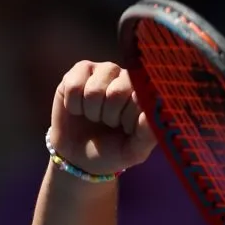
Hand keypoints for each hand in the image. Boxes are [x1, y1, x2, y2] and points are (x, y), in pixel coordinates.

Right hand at [50, 60, 155, 174]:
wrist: (80, 154)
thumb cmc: (113, 150)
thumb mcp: (134, 150)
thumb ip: (147, 135)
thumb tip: (150, 114)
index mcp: (147, 95)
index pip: (141, 99)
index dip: (129, 119)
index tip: (127, 129)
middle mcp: (129, 77)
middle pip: (117, 93)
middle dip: (110, 116)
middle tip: (110, 123)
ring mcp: (105, 71)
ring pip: (94, 91)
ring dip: (92, 111)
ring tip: (96, 116)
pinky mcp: (81, 70)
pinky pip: (74, 87)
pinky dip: (74, 106)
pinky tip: (79, 109)